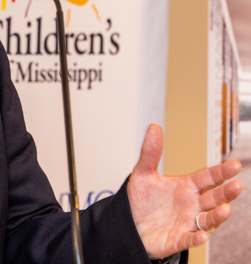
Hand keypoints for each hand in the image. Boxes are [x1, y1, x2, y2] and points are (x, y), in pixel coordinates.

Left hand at [127, 124, 242, 258]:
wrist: (130, 224)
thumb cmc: (142, 200)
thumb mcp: (143, 173)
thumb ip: (150, 152)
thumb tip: (154, 126)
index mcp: (186, 187)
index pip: (208, 178)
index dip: (221, 172)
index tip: (234, 165)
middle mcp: (192, 204)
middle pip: (213, 198)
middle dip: (226, 193)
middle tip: (237, 185)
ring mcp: (187, 223)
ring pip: (207, 220)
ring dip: (217, 216)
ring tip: (225, 209)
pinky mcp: (178, 239)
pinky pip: (189, 240)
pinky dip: (196, 238)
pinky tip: (201, 235)